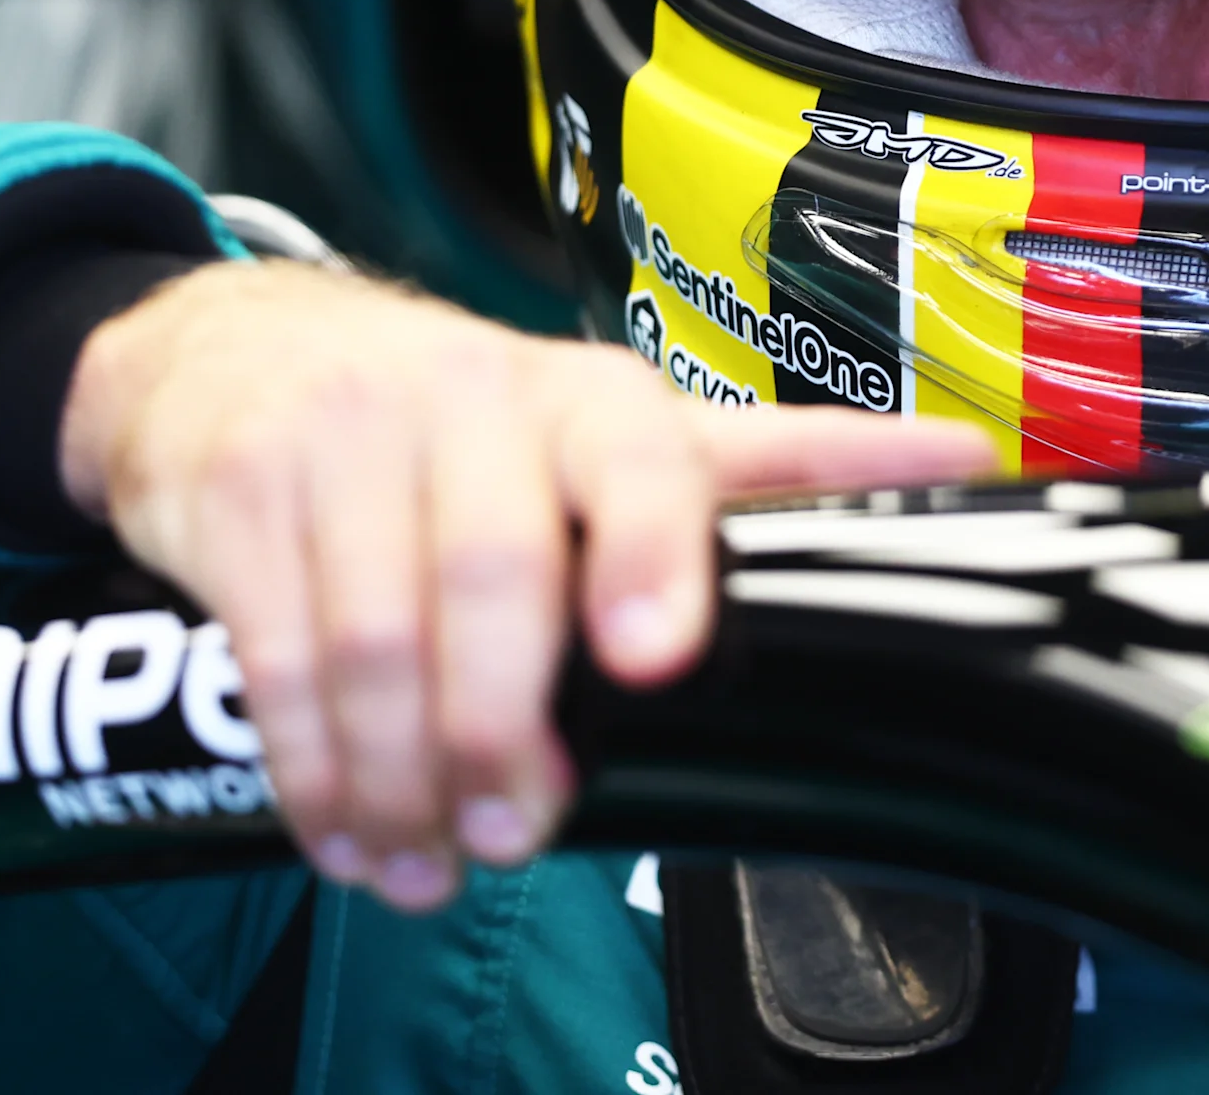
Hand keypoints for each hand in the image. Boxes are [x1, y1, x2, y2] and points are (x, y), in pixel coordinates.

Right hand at [59, 259, 990, 909]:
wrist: (243, 353)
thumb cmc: (469, 418)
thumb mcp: (621, 427)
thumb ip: (781, 465)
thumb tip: (971, 464)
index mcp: (593, 400)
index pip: (643, 465)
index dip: (653, 557)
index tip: (658, 657)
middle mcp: (469, 398)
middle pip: (494, 581)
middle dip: (505, 732)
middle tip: (521, 827)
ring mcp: (343, 440)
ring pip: (376, 641)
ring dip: (404, 778)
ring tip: (433, 854)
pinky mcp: (237, 496)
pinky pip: (278, 658)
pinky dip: (315, 772)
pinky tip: (352, 830)